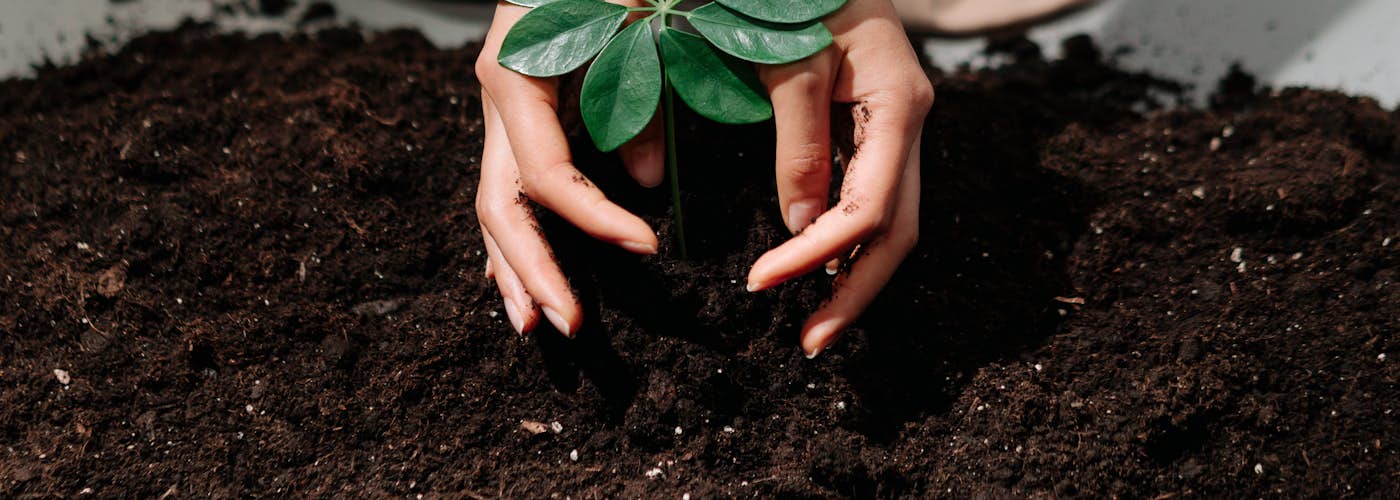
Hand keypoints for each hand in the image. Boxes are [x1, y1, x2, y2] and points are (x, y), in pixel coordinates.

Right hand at [474, 1, 661, 336]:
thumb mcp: (636, 23)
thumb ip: (642, 96)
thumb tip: (649, 179)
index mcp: (515, 75)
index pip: (547, 174)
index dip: (594, 220)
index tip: (648, 248)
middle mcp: (497, 100)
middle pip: (501, 205)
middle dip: (534, 270)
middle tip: (569, 324)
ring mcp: (500, 113)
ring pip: (493, 207)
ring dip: (514, 270)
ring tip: (535, 326)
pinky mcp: (517, 120)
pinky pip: (508, 190)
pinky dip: (518, 239)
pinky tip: (525, 282)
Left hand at [748, 0, 933, 357]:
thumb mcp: (794, 61)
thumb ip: (798, 141)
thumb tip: (798, 225)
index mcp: (898, 107)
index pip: (867, 208)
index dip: (816, 255)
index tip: (760, 282)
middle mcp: (910, 126)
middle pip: (898, 232)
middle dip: (854, 293)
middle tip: (810, 343)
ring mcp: (900, 130)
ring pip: (893, 223)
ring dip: (854, 276)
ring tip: (816, 323)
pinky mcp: (879, 130)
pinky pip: (874, 199)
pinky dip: (848, 242)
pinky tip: (821, 269)